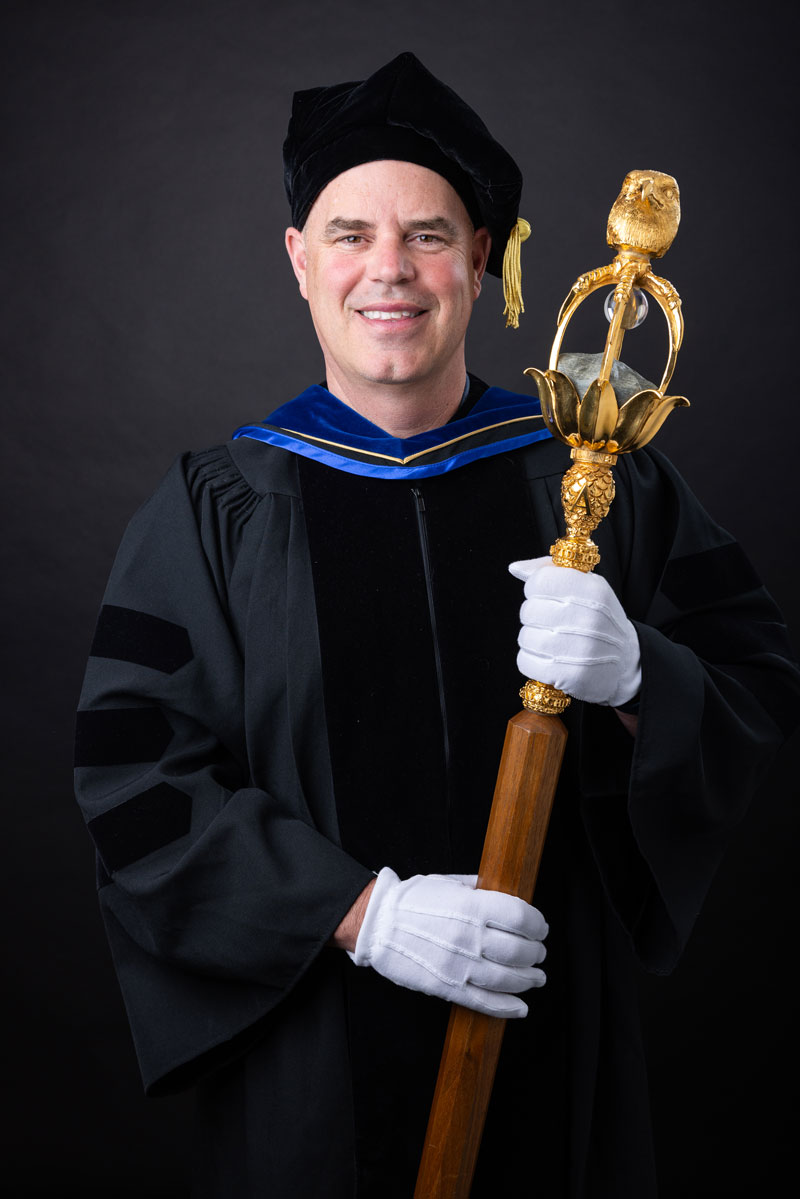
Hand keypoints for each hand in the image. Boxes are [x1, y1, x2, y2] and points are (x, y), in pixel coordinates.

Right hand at [349, 868, 547, 1017]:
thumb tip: (503, 891)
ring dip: (529, 980)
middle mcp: (470, 937)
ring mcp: (460, 965)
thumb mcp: (448, 883)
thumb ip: (478, 889)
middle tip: (539, 953)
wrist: (377, 925)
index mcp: (471, 907)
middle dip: (536, 954)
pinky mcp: (448, 987)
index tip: (540, 928)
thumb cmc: (411, 901)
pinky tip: (521, 1006)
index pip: (521, 918)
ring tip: (536, 978)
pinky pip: (485, 1002)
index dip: (538, 925)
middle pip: (520, 951)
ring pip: (508, 979)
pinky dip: (508, 1007)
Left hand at [509, 556, 640, 706]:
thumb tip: (515, 568)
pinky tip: (550, 660)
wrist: (627, 662)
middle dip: (534, 617)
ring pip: (525, 637)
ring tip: (553, 642)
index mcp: (593, 589)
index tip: (549, 597)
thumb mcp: (586, 585)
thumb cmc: (599, 618)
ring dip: (533, 641)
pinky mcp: (571, 675)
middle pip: (528, 611)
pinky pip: (525, 662)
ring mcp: (581, 648)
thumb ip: (550, 570)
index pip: (540, 581)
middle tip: (552, 623)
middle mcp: (589, 617)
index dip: (536, 589)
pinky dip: (531, 662)